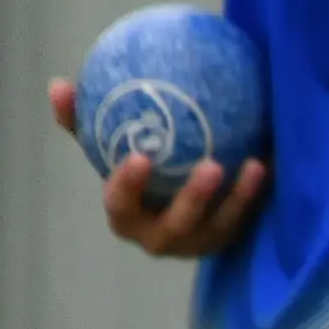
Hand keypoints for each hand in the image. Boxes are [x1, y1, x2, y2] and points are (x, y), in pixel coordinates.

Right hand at [50, 79, 262, 256]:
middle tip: (211, 165)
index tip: (140, 156)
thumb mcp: (110, 147)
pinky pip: (249, 217)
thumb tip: (57, 85)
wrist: (181, 200)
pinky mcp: (232, 240)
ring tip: (255, 165)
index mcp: (129, 216)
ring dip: (239, 198)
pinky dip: (259, 191)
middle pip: (176, 228)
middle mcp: (164, 237)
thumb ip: (85, 121)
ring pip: (222, 226)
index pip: (121, 207)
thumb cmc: (139, 170)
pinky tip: (272, 159)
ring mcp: (201, 243)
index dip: (128, 188)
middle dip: (192, 201)